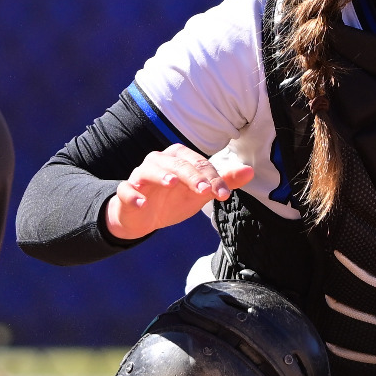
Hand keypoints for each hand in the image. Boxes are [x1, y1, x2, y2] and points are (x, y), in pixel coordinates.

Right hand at [105, 146, 254, 240]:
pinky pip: (126, 190)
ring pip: (149, 170)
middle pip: (177, 164)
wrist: (144, 217)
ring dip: (161, 175)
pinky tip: (142, 202)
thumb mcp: (201, 193)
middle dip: (192, 176)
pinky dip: (133, 194)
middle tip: (205, 191)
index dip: (213, 178)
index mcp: (179, 158)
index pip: (198, 164)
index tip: (224, 195)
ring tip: (172, 183)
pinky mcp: (126, 192)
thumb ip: (224, 182)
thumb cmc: (174, 199)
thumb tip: (250, 170)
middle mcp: (159, 161)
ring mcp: (140, 176)